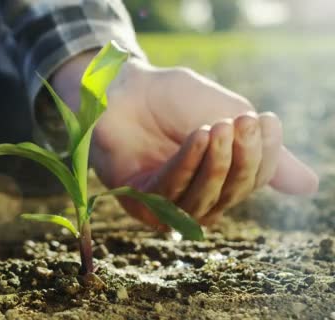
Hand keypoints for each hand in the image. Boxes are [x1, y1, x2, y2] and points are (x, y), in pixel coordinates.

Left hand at [51, 52, 318, 227]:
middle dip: (242, 159)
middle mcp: (193, 198)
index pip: (251, 182)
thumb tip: (308, 186)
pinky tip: (197, 137)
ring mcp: (164, 203)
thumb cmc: (174, 100)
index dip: (264, 155)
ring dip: (214, 163)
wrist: (126, 86)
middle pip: (229, 195)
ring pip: (201, 199)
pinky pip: (169, 190)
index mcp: (218, 181)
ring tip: (218, 127)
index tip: (267, 119)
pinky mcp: (137, 198)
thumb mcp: (228, 118)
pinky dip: (186, 163)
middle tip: (242, 122)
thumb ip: (263, 152)